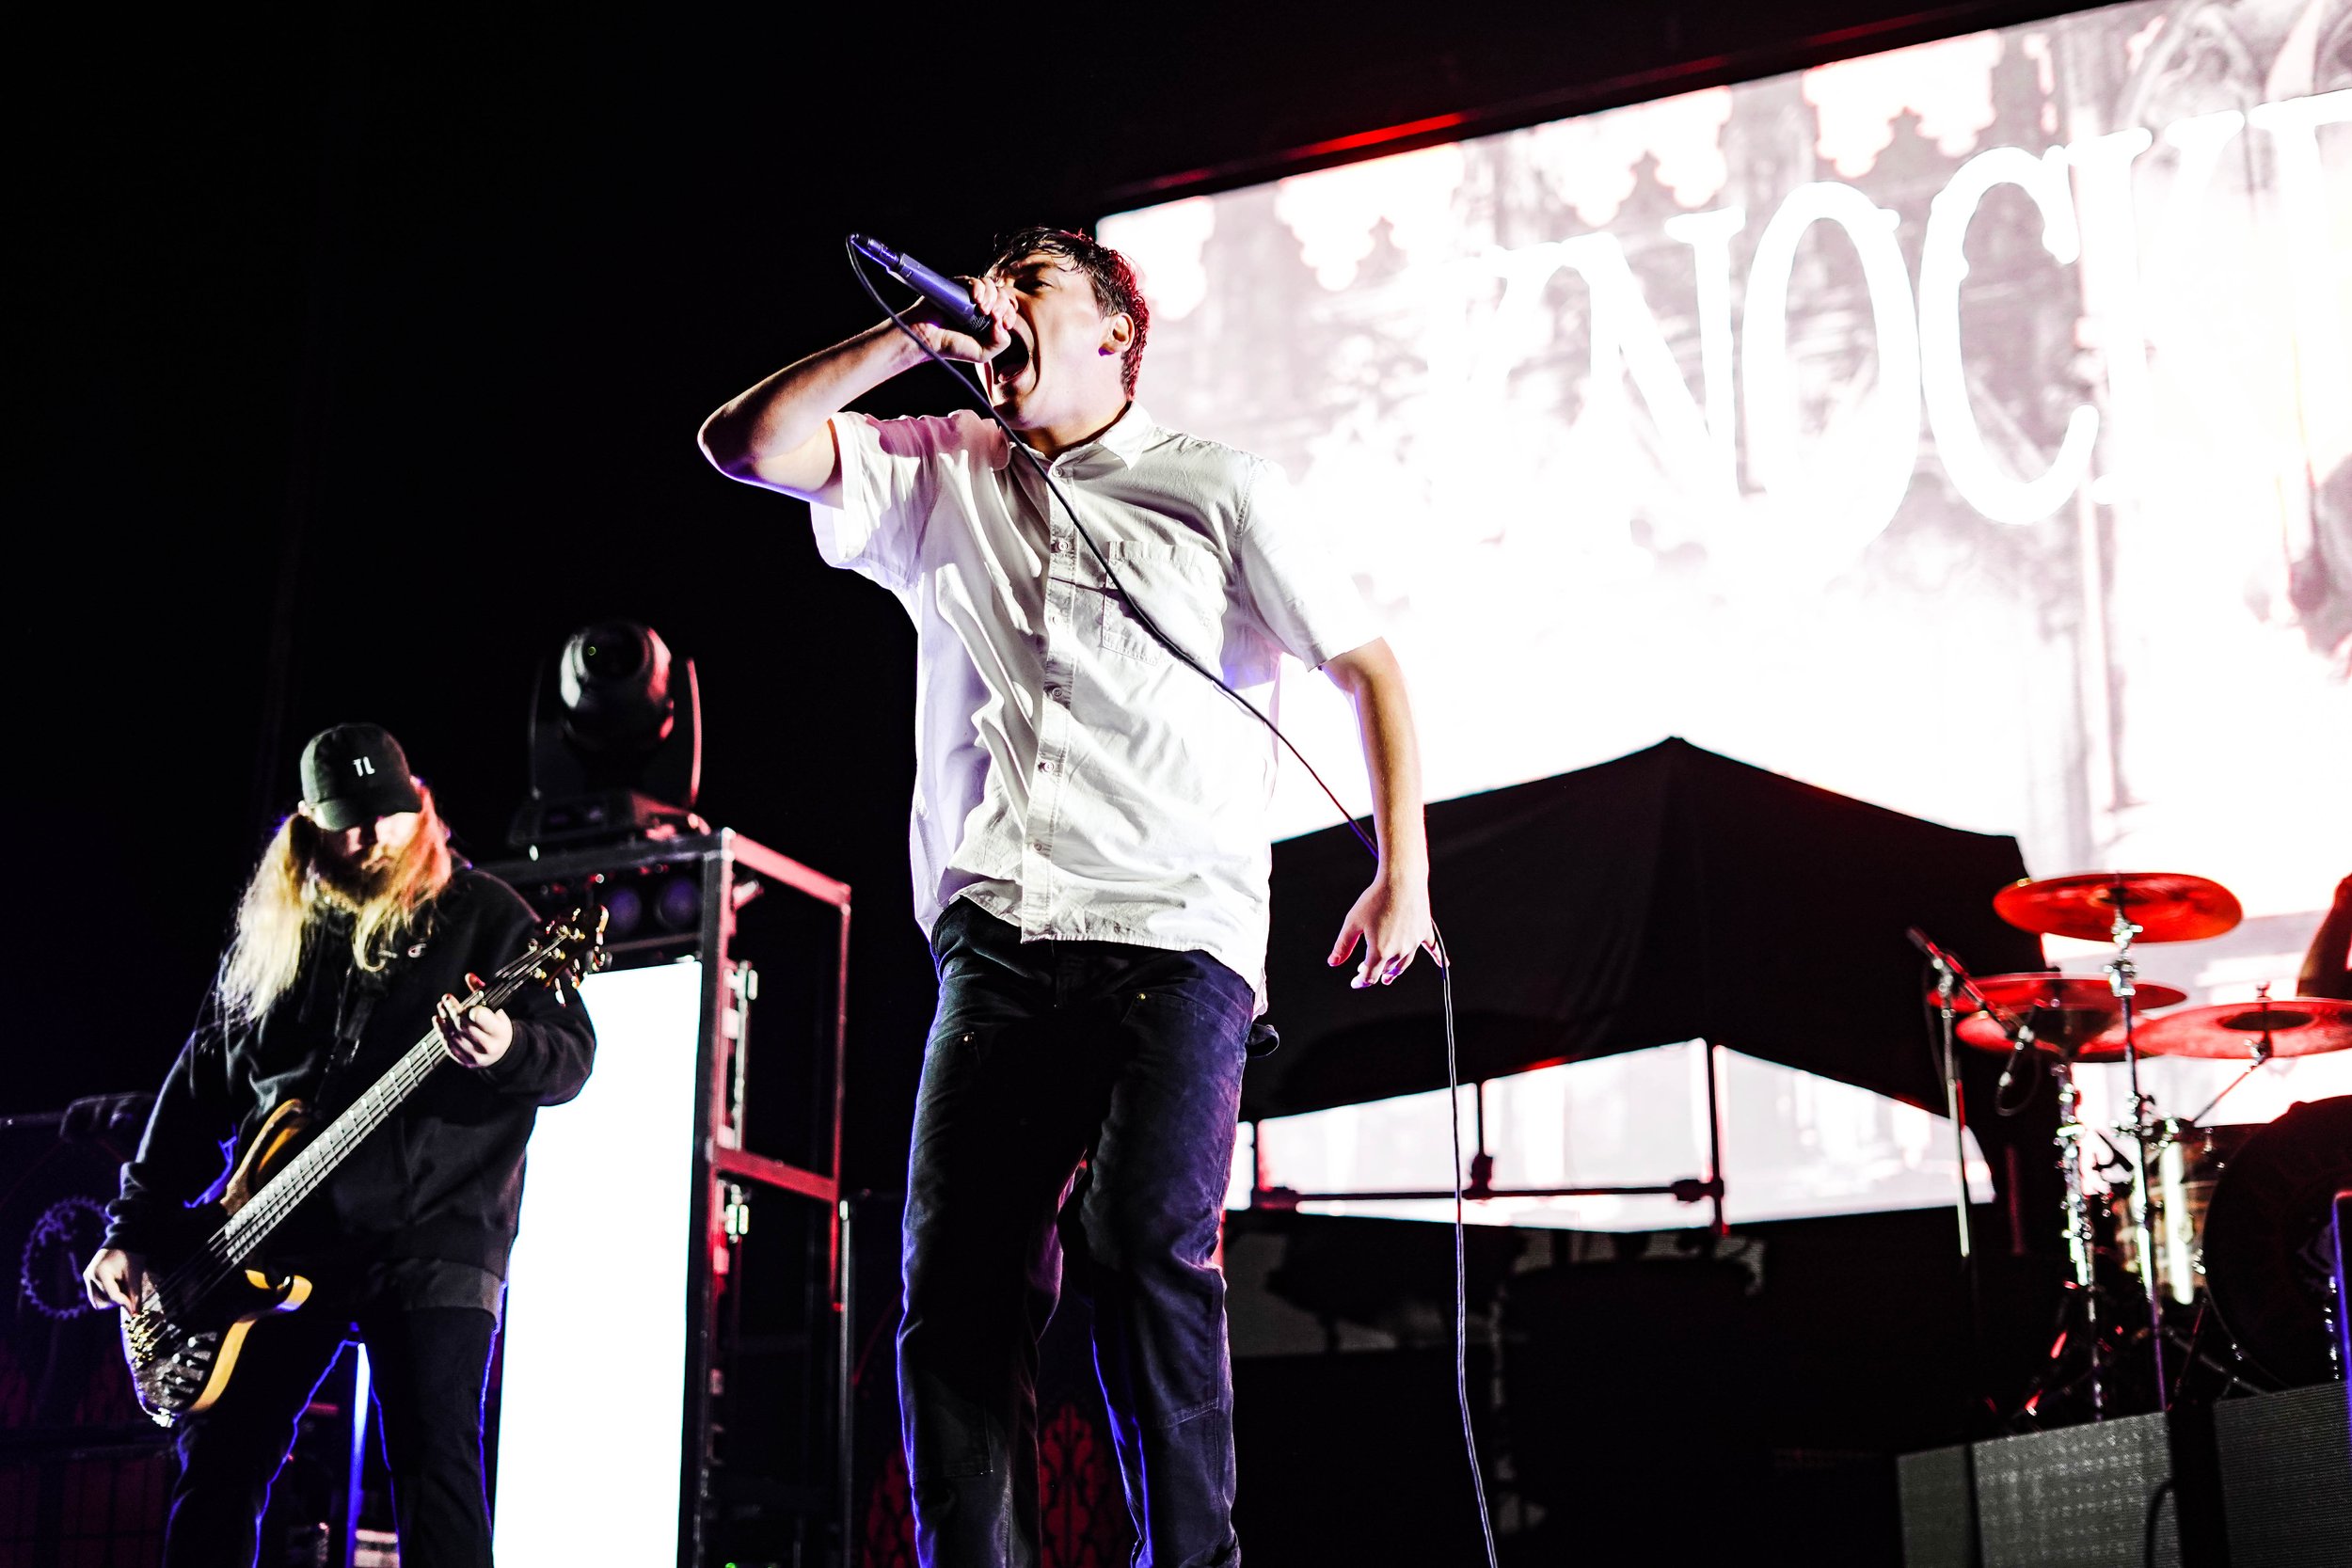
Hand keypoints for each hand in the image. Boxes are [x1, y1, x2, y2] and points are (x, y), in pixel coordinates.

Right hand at [83, 1246, 146, 1311]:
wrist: (123, 1240)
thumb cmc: (131, 1255)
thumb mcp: (134, 1273)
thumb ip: (134, 1294)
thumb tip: (134, 1314)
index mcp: (100, 1272)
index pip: (112, 1295)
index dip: (125, 1303)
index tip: (135, 1310)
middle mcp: (90, 1276)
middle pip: (103, 1302)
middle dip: (118, 1301)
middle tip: (130, 1291)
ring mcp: (87, 1278)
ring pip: (98, 1302)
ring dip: (112, 1300)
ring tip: (123, 1286)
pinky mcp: (89, 1279)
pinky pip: (97, 1296)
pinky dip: (108, 1296)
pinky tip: (117, 1285)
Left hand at [436, 983, 513, 1067]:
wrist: (501, 1053)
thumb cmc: (497, 1026)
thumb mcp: (496, 1010)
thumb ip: (483, 993)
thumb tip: (469, 976)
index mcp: (498, 1032)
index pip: (480, 1018)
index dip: (470, 1009)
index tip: (466, 1003)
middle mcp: (487, 1046)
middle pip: (463, 1025)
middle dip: (453, 1009)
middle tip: (446, 998)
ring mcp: (474, 1055)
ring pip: (453, 1034)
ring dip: (445, 1017)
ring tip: (441, 1006)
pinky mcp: (463, 1060)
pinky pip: (448, 1044)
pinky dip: (441, 1030)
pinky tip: (438, 1019)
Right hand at [902, 273, 1014, 362]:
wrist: (926, 337)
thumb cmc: (951, 346)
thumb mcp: (982, 354)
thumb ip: (999, 344)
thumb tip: (1004, 325)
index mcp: (989, 320)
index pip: (1008, 310)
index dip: (1010, 314)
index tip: (1004, 323)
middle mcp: (981, 306)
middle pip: (1002, 295)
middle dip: (1002, 305)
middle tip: (993, 316)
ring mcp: (970, 295)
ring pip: (991, 286)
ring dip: (992, 296)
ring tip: (983, 310)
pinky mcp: (958, 286)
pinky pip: (974, 281)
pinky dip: (979, 288)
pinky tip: (976, 299)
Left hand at [1328, 868, 1435, 988]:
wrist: (1401, 879)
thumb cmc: (1375, 899)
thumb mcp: (1353, 922)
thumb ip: (1343, 945)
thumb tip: (1333, 963)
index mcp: (1380, 951)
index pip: (1370, 976)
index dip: (1361, 982)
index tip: (1355, 982)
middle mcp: (1399, 950)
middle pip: (1387, 970)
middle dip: (1375, 973)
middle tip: (1365, 970)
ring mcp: (1414, 941)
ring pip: (1404, 963)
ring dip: (1396, 971)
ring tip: (1390, 975)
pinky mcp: (1424, 930)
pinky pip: (1433, 948)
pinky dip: (1439, 958)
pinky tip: (1445, 965)